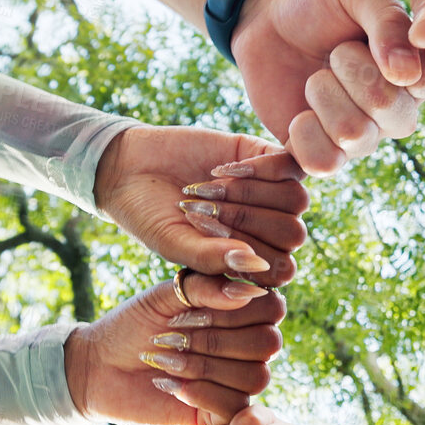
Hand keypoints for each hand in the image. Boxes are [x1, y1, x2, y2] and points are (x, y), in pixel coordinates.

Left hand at [63, 274, 283, 424]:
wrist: (99, 367)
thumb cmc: (134, 325)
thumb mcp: (167, 296)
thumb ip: (207, 288)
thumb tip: (249, 289)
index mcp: (242, 314)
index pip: (273, 308)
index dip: (234, 310)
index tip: (185, 310)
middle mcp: (248, 349)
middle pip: (269, 343)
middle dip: (215, 339)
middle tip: (170, 337)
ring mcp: (237, 383)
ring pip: (256, 377)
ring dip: (205, 366)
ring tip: (165, 362)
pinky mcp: (221, 415)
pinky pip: (236, 407)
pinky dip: (202, 394)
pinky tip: (171, 386)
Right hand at [94, 125, 308, 285]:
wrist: (129, 170)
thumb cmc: (151, 217)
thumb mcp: (176, 245)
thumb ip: (213, 259)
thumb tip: (258, 264)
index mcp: (253, 259)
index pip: (282, 269)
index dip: (250, 256)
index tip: (206, 241)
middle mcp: (268, 228)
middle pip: (293, 234)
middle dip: (245, 223)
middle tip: (198, 211)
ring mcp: (270, 191)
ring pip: (295, 199)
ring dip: (249, 196)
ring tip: (206, 191)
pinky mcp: (263, 155)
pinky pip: (289, 164)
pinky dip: (259, 169)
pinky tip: (220, 170)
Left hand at [232, 0, 424, 175]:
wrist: (266, 17)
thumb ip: (389, 20)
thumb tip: (407, 76)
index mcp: (418, 72)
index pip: (424, 81)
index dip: (386, 55)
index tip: (362, 35)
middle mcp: (398, 112)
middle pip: (392, 112)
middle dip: (351, 72)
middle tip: (336, 53)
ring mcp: (363, 138)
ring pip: (355, 136)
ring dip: (323, 95)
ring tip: (316, 77)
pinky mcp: (324, 155)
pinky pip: (323, 164)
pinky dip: (303, 134)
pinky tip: (300, 112)